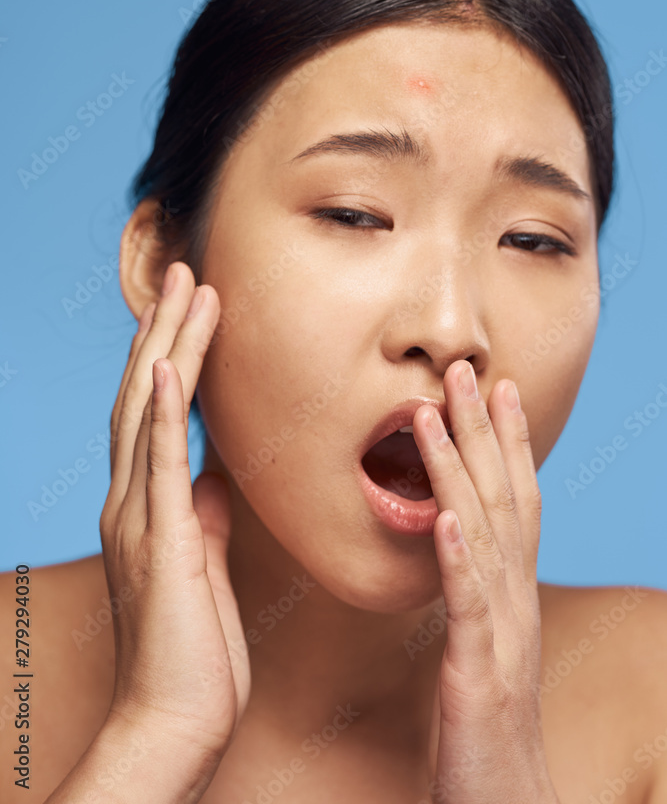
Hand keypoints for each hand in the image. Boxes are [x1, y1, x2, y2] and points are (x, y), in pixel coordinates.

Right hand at [100, 261, 249, 763]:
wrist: (177, 719)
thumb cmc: (194, 648)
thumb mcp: (202, 564)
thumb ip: (203, 516)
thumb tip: (213, 480)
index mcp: (147, 505)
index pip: (152, 412)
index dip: (168, 355)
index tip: (187, 308)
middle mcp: (133, 501)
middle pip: (142, 395)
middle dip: (165, 330)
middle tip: (185, 274)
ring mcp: (140, 519)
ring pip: (146, 413)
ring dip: (168, 347)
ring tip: (189, 291)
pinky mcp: (161, 542)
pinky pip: (157, 465)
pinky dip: (158, 412)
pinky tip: (164, 368)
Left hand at [413, 360, 559, 803]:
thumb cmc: (483, 733)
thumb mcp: (477, 649)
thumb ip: (468, 597)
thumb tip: (448, 548)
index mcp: (510, 596)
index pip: (514, 502)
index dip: (507, 442)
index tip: (495, 387)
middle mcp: (516, 604)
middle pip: (506, 501)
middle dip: (487, 432)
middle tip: (469, 371)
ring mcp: (503, 636)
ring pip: (485, 537)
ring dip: (460, 470)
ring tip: (433, 415)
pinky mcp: (479, 674)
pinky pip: (469, 605)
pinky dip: (459, 555)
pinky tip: (445, 515)